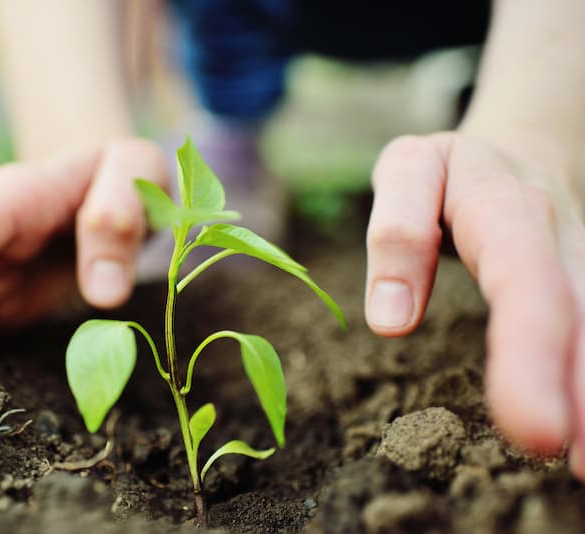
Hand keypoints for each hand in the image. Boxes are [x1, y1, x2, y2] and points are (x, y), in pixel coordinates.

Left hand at [364, 131, 584, 471]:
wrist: (513, 155)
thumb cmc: (449, 173)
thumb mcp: (408, 171)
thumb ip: (397, 233)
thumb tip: (390, 320)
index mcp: (507, 208)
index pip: (523, 279)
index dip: (531, 353)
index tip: (532, 429)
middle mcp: (561, 243)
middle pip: (576, 314)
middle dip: (580, 392)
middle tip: (571, 463)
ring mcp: (582, 268)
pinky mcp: (583, 291)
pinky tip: (583, 443)